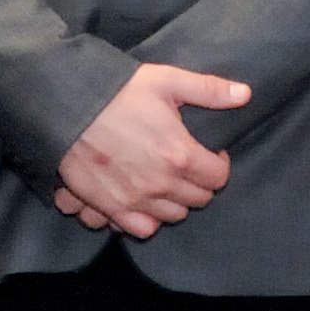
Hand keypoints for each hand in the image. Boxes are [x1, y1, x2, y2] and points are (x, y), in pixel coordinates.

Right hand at [51, 62, 249, 237]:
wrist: (64, 106)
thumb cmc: (115, 90)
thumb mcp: (165, 81)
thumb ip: (208, 90)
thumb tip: (245, 95)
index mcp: (181, 154)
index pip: (219, 177)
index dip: (218, 163)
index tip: (207, 152)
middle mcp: (161, 184)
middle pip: (198, 199)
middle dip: (198, 182)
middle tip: (185, 164)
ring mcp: (135, 199)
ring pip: (173, 216)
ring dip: (174, 201)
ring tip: (163, 180)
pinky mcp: (110, 207)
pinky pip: (141, 229)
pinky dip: (146, 219)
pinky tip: (142, 199)